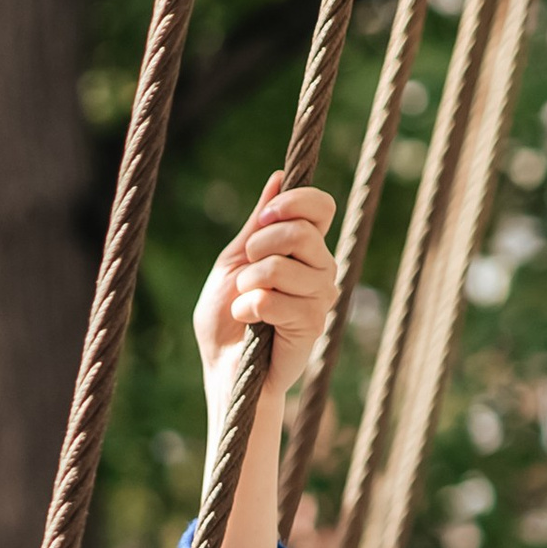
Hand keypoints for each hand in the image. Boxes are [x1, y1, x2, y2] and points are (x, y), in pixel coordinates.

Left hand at [193, 172, 336, 405]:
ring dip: (249, 282)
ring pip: (283, 267)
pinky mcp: (312, 327)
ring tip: (243, 301)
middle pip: (303, 233)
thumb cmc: (227, 317)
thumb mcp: (235, 261)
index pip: (322, 207)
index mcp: (306, 249)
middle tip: (245, 269)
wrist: (224, 369)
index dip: (295, 203)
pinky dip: (248, 308)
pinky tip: (248, 321)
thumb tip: (278, 178)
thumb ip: (257, 225)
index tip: (263, 219)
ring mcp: (321, 298)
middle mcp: (322, 270)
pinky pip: (274, 301)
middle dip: (259, 246)